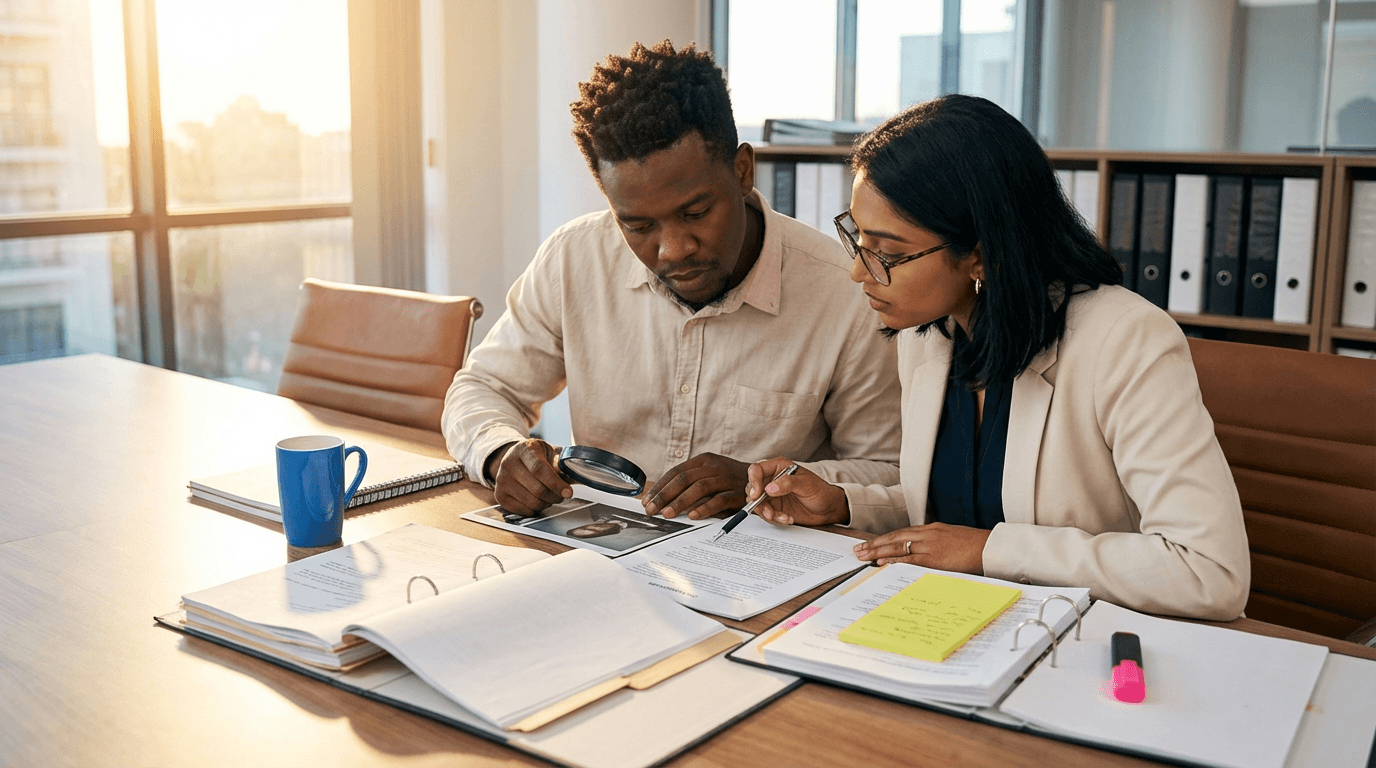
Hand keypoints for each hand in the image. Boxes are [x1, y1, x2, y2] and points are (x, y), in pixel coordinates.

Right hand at [489, 439, 571, 514]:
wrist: (517, 459)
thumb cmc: (539, 456)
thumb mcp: (551, 452)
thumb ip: (562, 462)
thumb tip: (576, 473)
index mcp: (524, 449)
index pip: (539, 469)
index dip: (555, 483)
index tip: (569, 492)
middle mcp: (508, 463)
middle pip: (537, 489)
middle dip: (555, 496)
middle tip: (562, 495)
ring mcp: (501, 480)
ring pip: (531, 502)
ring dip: (546, 503)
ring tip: (549, 495)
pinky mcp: (499, 495)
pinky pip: (523, 511)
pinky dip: (535, 509)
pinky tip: (537, 499)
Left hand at [643, 453, 749, 518]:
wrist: (763, 480)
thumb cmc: (729, 481)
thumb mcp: (709, 475)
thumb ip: (689, 484)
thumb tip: (660, 499)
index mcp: (703, 460)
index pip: (676, 472)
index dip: (660, 487)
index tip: (647, 500)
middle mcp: (713, 466)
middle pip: (684, 479)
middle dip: (664, 495)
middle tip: (651, 510)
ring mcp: (726, 478)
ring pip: (699, 488)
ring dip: (680, 502)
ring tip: (667, 514)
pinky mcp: (737, 492)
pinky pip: (719, 500)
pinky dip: (704, 508)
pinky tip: (692, 516)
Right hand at [745, 458, 848, 525]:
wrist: (828, 509)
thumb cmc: (820, 491)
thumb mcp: (806, 484)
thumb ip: (787, 483)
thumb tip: (770, 488)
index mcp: (778, 468)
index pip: (757, 470)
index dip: (753, 481)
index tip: (757, 493)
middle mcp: (772, 480)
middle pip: (752, 488)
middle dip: (757, 501)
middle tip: (767, 510)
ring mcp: (772, 496)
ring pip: (757, 504)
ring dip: (766, 513)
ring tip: (780, 517)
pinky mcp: (775, 509)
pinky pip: (766, 515)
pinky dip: (775, 519)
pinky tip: (787, 519)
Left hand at [852, 523, 990, 573]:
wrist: (991, 547)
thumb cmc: (976, 546)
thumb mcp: (954, 540)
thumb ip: (938, 544)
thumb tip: (928, 555)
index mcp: (933, 529)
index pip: (902, 533)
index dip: (885, 539)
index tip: (872, 543)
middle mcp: (928, 534)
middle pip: (894, 537)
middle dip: (875, 543)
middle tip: (858, 549)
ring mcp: (930, 544)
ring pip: (897, 546)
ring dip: (877, 551)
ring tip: (862, 556)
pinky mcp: (934, 557)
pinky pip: (908, 559)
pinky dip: (893, 561)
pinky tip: (881, 563)